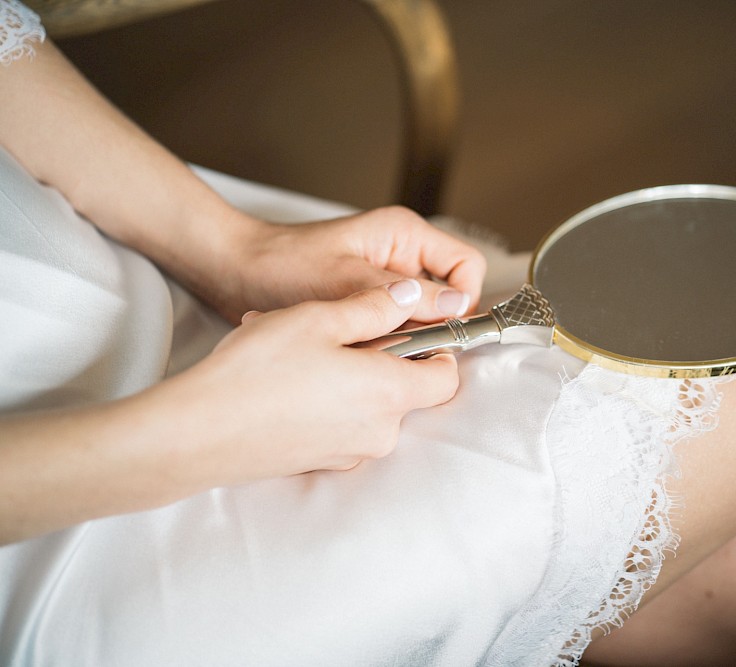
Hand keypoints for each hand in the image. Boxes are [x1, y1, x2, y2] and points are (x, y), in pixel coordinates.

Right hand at [158, 279, 459, 486]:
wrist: (197, 433)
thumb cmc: (258, 371)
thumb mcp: (320, 319)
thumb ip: (375, 307)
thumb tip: (412, 296)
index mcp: (390, 395)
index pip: (447, 377)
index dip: (435, 348)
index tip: (408, 327)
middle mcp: (379, 433)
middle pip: (406, 391)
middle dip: (380, 357)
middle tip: (334, 330)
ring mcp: (350, 453)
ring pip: (370, 405)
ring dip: (347, 375)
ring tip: (296, 349)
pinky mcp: (321, 463)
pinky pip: (341, 424)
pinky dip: (326, 399)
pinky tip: (284, 379)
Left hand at [199, 206, 486, 325]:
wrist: (236, 273)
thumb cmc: (283, 265)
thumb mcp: (347, 281)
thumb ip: (405, 295)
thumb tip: (457, 307)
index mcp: (406, 235)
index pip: (467, 267)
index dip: (463, 301)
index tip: (441, 330)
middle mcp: (404, 255)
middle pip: (449, 295)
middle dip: (431, 324)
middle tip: (398, 342)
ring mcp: (389, 280)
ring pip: (424, 316)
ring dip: (403, 335)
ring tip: (368, 343)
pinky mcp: (372, 301)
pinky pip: (397, 325)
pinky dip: (383, 339)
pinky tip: (357, 346)